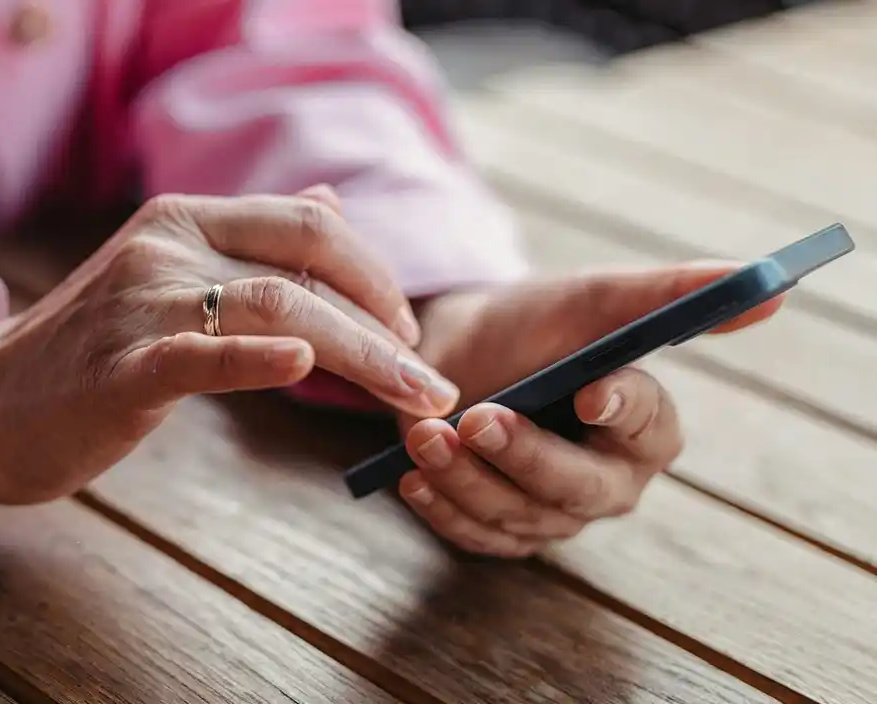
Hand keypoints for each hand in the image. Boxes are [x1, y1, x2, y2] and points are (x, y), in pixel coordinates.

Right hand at [0, 186, 459, 504]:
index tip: (406, 333)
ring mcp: (142, 303)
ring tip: (409, 395)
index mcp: (185, 220)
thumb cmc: (90, 352)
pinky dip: (257, 360)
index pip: (310, 225)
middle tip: (430, 382)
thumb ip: (252, 242)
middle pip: (307, 265)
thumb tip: (331, 203)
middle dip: (385, 324)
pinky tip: (305, 369)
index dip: (375, 274)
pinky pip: (200, 356)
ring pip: (276, 309)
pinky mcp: (120, 367)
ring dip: (359, 353)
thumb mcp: (172, 278)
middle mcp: (168, 246)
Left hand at [396, 264, 783, 556]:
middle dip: (525, 456)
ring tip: (426, 435)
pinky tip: (413, 479)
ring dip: (468, 479)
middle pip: (579, 489)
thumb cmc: (532, 324)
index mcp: (645, 426)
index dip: (625, 409)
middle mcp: (607, 481)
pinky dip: (443, 510)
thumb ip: (669, 294)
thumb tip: (774, 287)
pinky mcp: (502, 529)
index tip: (589, 388)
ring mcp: (552, 513)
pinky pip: (477, 536)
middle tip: (478, 418)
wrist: (457, 350)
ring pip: (518, 516)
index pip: (649, 426)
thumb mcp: (592, 299)